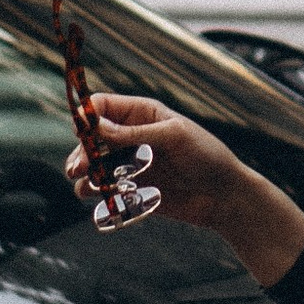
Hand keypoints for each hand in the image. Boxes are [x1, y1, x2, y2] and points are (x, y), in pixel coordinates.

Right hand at [63, 92, 243, 232]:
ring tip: (89, 186)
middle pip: (90, 138)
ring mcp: (130, 165)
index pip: (101, 107)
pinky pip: (103, 191)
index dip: (87, 116)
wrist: (225, 196)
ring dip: (84, 175)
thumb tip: (96, 127)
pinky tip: (102, 197)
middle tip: (78, 168)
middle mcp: (131, 137)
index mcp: (142, 114)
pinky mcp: (131, 190)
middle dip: (81, 151)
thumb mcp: (174, 136)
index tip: (81, 132)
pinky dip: (96, 194)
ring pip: (92, 166)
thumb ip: (134, 133)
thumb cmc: (207, 156)